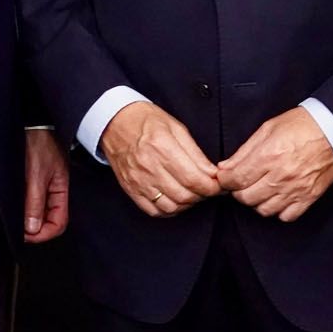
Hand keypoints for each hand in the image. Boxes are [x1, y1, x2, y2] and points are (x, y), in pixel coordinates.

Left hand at [22, 130, 69, 243]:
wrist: (31, 120)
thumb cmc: (39, 142)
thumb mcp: (36, 174)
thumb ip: (35, 201)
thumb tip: (32, 228)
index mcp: (60, 191)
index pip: (58, 224)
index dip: (43, 234)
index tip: (25, 235)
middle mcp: (53, 191)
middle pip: (48, 221)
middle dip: (33, 228)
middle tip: (15, 228)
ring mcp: (43, 186)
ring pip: (37, 212)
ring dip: (26, 218)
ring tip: (12, 217)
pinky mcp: (32, 180)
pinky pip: (30, 201)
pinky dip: (22, 207)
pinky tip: (12, 205)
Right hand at [99, 101, 222, 217]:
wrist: (114, 122)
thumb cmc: (146, 121)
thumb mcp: (176, 127)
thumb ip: (195, 153)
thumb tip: (212, 173)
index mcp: (162, 147)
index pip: (194, 178)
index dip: (212, 187)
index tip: (218, 185)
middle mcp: (149, 166)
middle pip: (184, 195)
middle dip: (202, 196)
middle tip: (207, 188)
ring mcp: (138, 180)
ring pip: (171, 207)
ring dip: (187, 204)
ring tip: (192, 193)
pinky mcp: (130, 189)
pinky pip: (153, 210)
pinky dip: (169, 210)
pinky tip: (175, 200)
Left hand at [217, 107, 332, 221]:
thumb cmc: (301, 126)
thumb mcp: (267, 129)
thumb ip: (244, 151)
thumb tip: (225, 167)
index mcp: (269, 155)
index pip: (236, 179)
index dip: (225, 180)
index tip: (226, 177)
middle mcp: (281, 176)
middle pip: (246, 198)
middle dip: (238, 191)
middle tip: (242, 182)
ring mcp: (296, 189)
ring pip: (264, 210)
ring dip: (256, 201)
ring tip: (259, 189)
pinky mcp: (309, 198)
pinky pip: (286, 216)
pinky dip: (278, 210)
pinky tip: (276, 197)